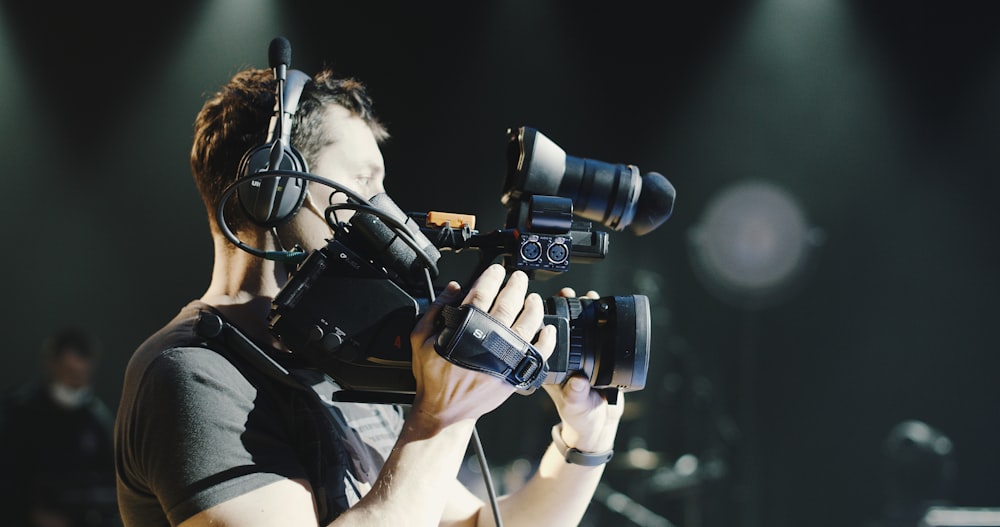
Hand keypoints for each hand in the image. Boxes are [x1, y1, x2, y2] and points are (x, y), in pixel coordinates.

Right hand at [409, 264, 556, 431]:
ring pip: (527, 324)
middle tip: (519, 277)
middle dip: (516, 286)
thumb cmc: (433, 377)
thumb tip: (453, 288)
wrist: (444, 411)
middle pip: (509, 303)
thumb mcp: (420, 338)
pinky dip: (546, 339)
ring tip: (533, 298)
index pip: (482, 293)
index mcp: (464, 328)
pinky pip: (538, 352)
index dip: (491, 277)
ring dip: (533, 307)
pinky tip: (547, 329)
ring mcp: (504, 357)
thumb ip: (435, 310)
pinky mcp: (515, 373)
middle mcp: (488, 340)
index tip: (497, 270)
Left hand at [542, 287, 624, 452]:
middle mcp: (560, 359)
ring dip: (581, 309)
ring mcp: (576, 356)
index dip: (543, 320)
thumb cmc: (580, 418)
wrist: (598, 424)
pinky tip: (600, 307)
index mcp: (550, 368)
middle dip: (563, 307)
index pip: (542, 338)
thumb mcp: (577, 407)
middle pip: (558, 327)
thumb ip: (577, 396)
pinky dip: (596, 320)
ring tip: (588, 296)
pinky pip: (593, 334)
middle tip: (568, 293)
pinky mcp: (593, 357)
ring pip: (576, 327)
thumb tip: (578, 382)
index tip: (549, 308)